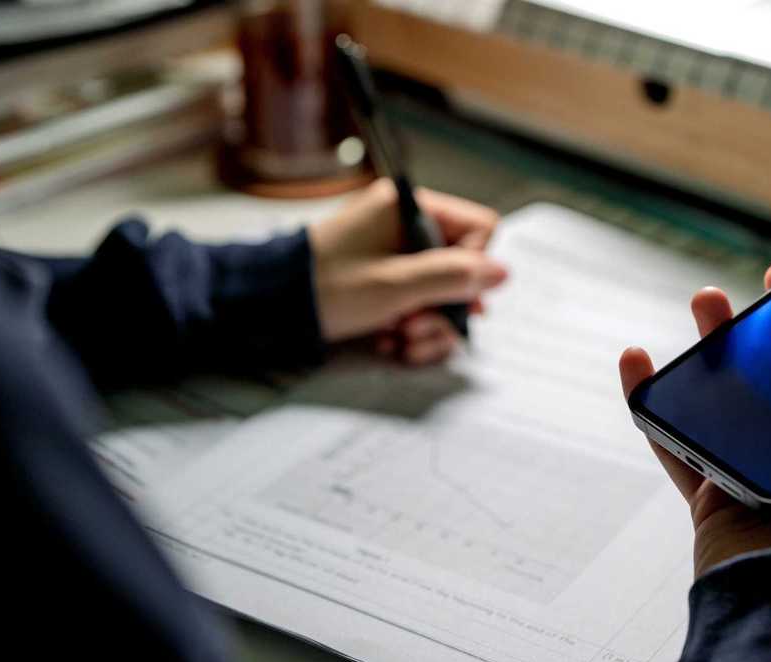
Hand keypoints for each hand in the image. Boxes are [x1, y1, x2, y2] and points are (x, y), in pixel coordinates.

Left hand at [308, 179, 508, 363]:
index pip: (478, 228)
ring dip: (428, 325)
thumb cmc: (325, 287)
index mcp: (410, 208)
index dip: (473, 267)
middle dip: (444, 307)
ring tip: (398, 340)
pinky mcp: (385, 279)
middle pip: (461, 267)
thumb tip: (501, 272)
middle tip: (415, 328)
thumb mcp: (395, 285)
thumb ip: (453, 277)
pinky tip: (389, 343)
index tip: (451, 297)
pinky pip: (419, 302)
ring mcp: (395, 254)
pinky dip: (410, 328)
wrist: (269, 307)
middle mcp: (406, 226)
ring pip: (442, 292)